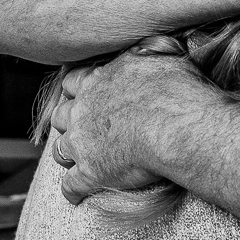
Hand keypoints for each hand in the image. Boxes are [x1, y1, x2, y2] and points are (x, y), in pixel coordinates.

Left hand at [52, 52, 228, 204]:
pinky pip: (70, 186)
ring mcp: (82, 143)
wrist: (179, 127)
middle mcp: (83, 111)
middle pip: (61, 116)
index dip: (79, 89)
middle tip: (82, 128)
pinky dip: (73, 191)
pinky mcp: (90, 173)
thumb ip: (150, 52)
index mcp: (98, 81)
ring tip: (79, 160)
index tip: (84, 94)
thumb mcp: (164, 56)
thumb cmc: (178, 90)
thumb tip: (154, 45)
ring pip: (60, 150)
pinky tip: (78, 195)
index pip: (74, 81)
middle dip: (69, 122)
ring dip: (68, 154)